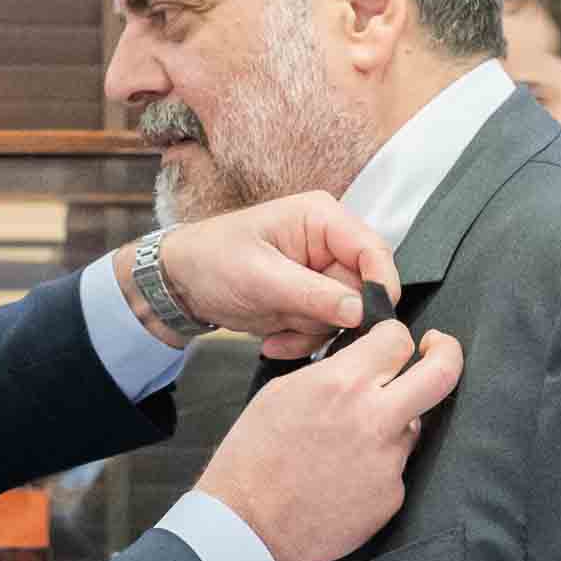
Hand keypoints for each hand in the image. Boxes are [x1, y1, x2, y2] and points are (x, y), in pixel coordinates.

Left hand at [114, 190, 398, 357]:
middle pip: (361, 290)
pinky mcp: (311, 301)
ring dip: (310, 334)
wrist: (181, 284)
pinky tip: (272, 339)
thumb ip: (313, 294)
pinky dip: (300, 341)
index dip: (380, 285)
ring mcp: (321, 275)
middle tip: (293, 326)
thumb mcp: (260, 278)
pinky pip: (324, 330)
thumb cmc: (211, 261)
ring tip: (274, 334)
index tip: (370, 320)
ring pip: (345, 317)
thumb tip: (360, 311)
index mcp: (322, 219)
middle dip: (329, 318)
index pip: (373, 250)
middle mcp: (329, 244)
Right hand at [195, 316, 462, 560]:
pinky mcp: (391, 496)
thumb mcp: (281, 393)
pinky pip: (395, 469)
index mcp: (342, 384)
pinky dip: (376, 469)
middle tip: (439, 352)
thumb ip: (331, 372)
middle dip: (447, 354)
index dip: (395, 337)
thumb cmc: (253, 457)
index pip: (397, 339)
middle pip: (442, 373)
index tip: (395, 345)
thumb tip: (360, 364)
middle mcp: (374, 418)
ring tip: (346, 447)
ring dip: (392, 426)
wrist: (247, 523)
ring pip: (412, 426)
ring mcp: (388, 460)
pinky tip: (342, 479)